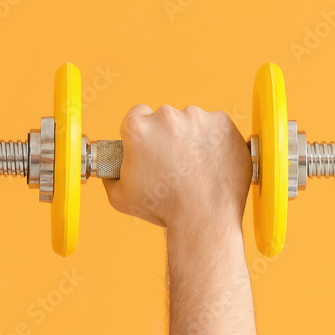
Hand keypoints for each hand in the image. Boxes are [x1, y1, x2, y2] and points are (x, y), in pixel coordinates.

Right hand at [101, 104, 251, 233]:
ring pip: (192, 122)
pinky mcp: (223, 123)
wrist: (204, 219)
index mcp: (138, 128)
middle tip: (174, 165)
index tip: (150, 148)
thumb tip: (111, 169)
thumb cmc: (164, 209)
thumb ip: (111, 175)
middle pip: (165, 119)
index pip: (136, 115)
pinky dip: (215, 142)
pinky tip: (211, 164)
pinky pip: (216, 127)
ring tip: (195, 169)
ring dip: (192, 138)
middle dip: (168, 137)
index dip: (143, 134)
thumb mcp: (121, 197)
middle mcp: (167, 116)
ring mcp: (198, 117)